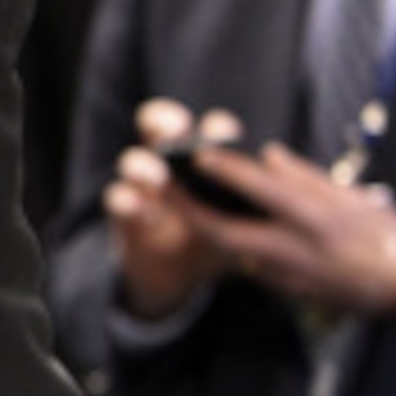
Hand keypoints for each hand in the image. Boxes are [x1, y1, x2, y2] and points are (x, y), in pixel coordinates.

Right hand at [104, 98, 240, 318]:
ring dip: (144, 165)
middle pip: (157, 125)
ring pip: (133, 162)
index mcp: (201, 158)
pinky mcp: (124, 215)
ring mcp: (141, 186)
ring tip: (157, 177)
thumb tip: (278, 180)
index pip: (204, 130)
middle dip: (164, 122)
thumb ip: (253, 201)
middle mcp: (167, 161)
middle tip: (175, 130)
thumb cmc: (216, 239)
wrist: (176, 274)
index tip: (224, 133)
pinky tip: (138, 206)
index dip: (214, 128)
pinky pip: (118, 199)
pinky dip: (126, 200)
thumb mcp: (240, 222)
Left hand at [180, 139, 395, 319]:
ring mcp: (290, 274)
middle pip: (228, 232)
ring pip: (233, 251)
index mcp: (318, 219)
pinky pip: (249, 264)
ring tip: (180, 201)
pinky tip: (215, 226)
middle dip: (191, 210)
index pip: (264, 191)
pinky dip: (231, 244)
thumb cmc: (385, 235)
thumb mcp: (353, 198)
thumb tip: (268, 156)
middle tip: (165, 187)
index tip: (199, 154)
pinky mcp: (288, 289)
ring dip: (205, 227)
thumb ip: (306, 178)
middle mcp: (298, 249)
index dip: (228, 172)